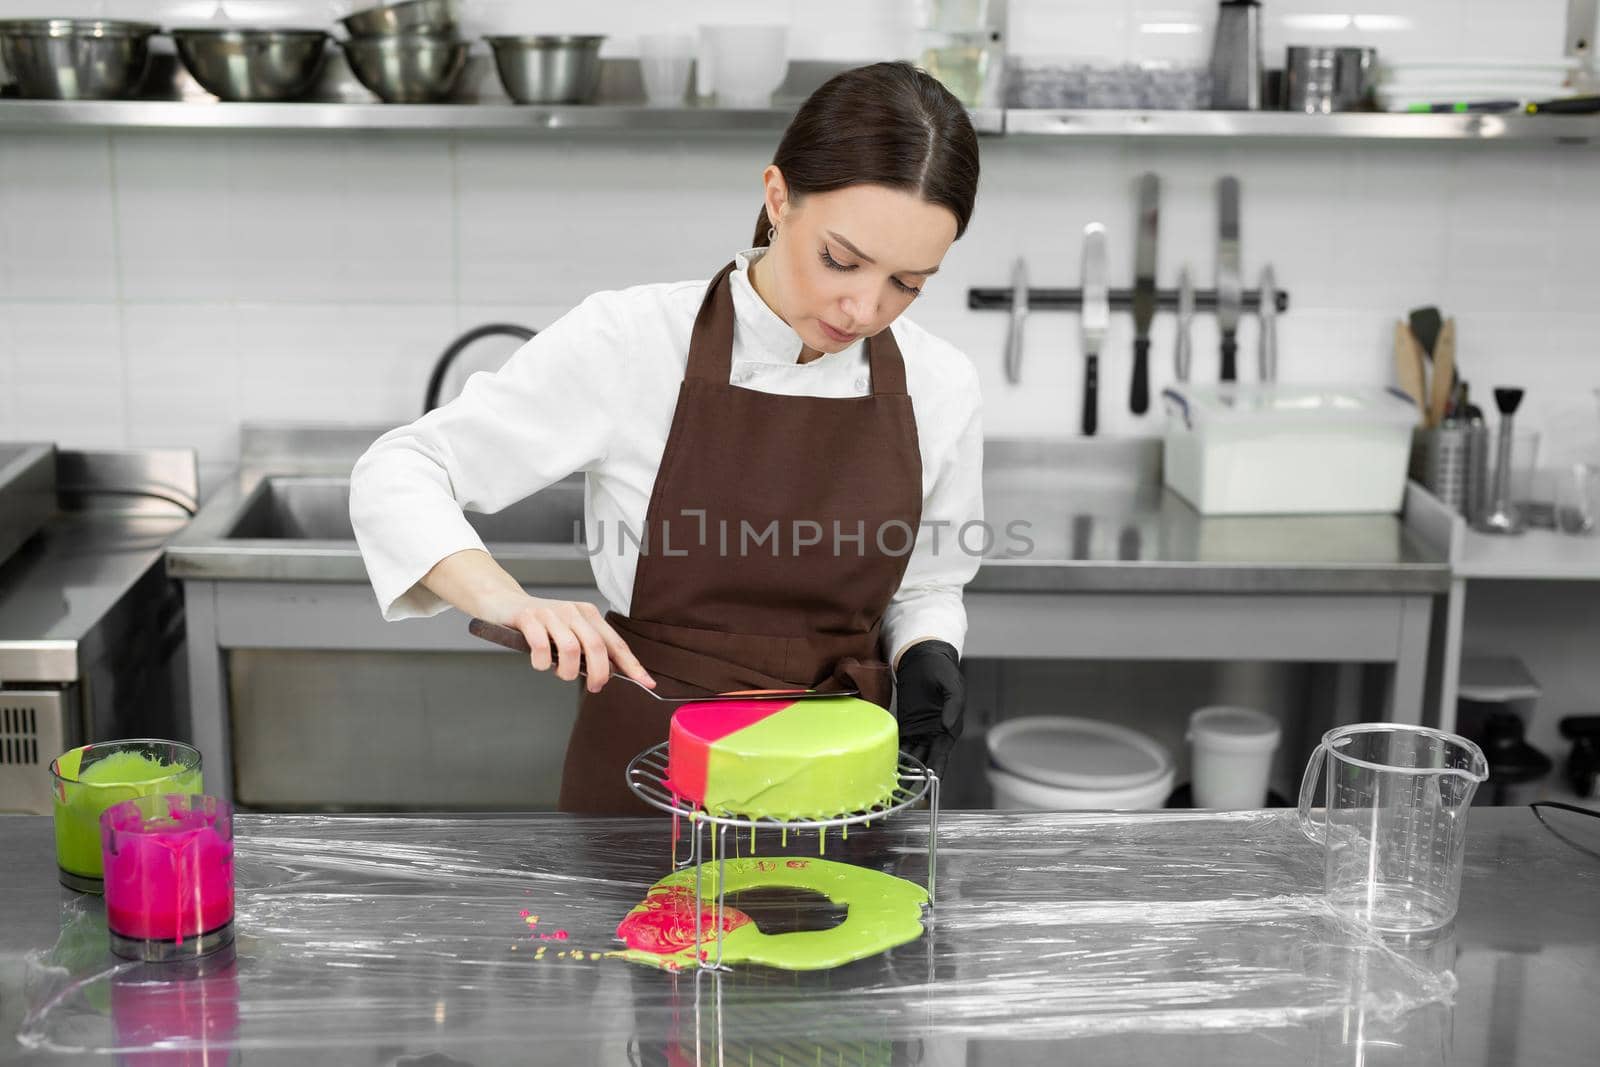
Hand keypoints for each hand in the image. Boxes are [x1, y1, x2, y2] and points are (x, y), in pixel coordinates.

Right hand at [497, 596, 654, 693]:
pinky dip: (542, 663)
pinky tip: (539, 663)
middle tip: (594, 687)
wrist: (505, 603)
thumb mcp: (570, 632)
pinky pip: (542, 646)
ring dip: (567, 671)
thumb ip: (588, 650)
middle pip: (596, 647)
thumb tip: (610, 674)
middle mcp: (573, 611)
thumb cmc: (540, 624)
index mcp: (588, 615)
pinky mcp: (529, 617)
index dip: (633, 665)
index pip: (616, 643)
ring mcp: (551, 613)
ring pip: (571, 649)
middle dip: (599, 674)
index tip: (647, 683)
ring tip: (560, 673)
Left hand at [893, 640, 963, 780]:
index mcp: (949, 729)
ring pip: (911, 756)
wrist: (923, 656)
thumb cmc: (942, 670)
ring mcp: (919, 730)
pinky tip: (884, 764)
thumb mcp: (953, 685)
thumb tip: (949, 725)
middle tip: (905, 792)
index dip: (936, 772)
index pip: (942, 756)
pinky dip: (893, 753)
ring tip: (891, 783)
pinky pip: (900, 742)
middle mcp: (934, 734)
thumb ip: (954, 705)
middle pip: (925, 761)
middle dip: (917, 777)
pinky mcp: (905, 723)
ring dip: (903, 768)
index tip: (929, 785)